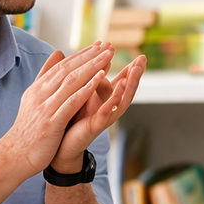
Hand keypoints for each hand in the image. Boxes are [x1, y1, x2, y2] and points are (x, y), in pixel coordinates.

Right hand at [1, 43, 114, 177]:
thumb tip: (58, 53)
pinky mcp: (51, 122)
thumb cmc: (28, 131)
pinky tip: (100, 79)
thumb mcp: (34, 99)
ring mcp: (46, 107)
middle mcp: (41, 93)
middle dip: (90, 55)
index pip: (63, 66)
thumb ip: (46, 77)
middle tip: (108, 44)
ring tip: (108, 56)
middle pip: (69, 69)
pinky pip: (71, 101)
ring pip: (71, 81)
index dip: (82, 54)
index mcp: (39, 88)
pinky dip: (86, 88)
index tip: (99, 45)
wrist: (14, 156)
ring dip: (91, 67)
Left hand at [51, 54, 146, 172]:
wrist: (60, 146)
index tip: (141, 57)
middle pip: (126, 90)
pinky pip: (105, 114)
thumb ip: (89, 79)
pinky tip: (116, 97)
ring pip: (120, 101)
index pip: (122, 82)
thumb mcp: (81, 94)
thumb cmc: (70, 119)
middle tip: (143, 60)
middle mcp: (108, 108)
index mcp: (104, 99)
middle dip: (135, 75)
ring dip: (128, 87)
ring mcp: (103, 118)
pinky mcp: (95, 127)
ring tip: (134, 73)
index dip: (131, 70)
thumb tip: (92, 60)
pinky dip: (111, 105)